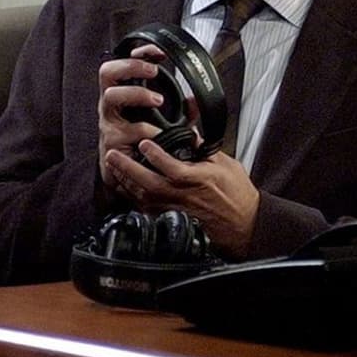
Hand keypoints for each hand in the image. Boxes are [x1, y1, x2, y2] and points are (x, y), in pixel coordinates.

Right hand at [97, 44, 168, 187]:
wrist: (124, 176)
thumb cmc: (142, 144)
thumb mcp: (164, 124)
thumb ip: (181, 113)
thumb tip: (195, 101)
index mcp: (122, 95)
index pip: (122, 63)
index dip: (138, 54)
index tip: (158, 53)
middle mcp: (111, 104)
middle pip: (107, 72)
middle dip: (131, 67)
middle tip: (153, 71)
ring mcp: (108, 121)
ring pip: (111, 95)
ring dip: (137, 94)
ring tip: (157, 100)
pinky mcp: (111, 140)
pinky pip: (127, 130)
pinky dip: (147, 131)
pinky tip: (159, 135)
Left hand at [103, 140, 259, 259]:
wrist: (244, 224)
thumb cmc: (236, 196)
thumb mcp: (226, 164)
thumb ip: (204, 148)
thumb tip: (190, 132)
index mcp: (197, 180)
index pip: (172, 166)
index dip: (156, 154)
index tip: (144, 141)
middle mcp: (182, 196)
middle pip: (149, 182)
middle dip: (128, 168)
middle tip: (112, 154)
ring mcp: (174, 210)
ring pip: (143, 196)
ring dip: (125, 180)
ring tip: (113, 166)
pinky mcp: (170, 220)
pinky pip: (145, 208)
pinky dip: (132, 197)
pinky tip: (124, 186)